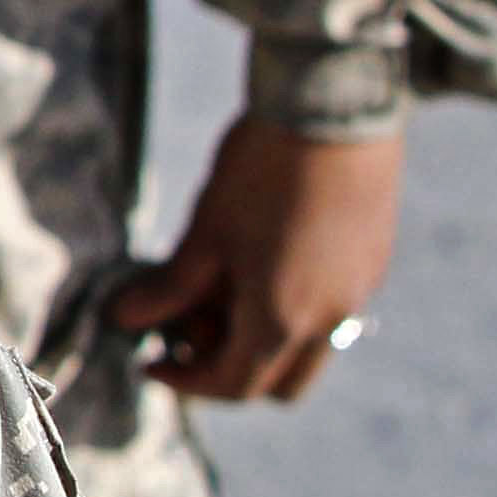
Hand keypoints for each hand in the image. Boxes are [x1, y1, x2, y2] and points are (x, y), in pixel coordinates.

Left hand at [109, 116, 403, 403]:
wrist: (335, 111)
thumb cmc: (261, 171)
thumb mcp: (206, 232)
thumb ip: (169, 287)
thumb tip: (124, 319)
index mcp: (283, 321)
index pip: (234, 385)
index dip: (185, 382)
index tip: (151, 363)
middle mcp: (331, 321)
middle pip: (277, 382)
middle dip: (227, 368)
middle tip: (184, 327)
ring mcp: (359, 294)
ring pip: (308, 349)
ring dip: (261, 338)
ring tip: (219, 288)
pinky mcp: (373, 264)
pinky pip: (331, 312)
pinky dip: (291, 309)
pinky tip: (260, 262)